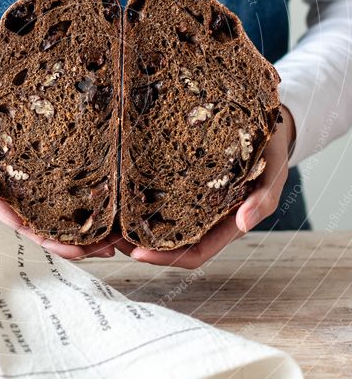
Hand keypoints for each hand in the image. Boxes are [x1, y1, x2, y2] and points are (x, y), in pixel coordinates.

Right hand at [0, 57, 115, 259]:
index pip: (25, 225)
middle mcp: (18, 189)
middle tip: (109, 249)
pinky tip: (115, 199)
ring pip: (64, 206)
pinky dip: (91, 191)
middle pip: (51, 223)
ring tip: (121, 234)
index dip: (50, 241)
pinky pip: (70, 177)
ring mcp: (33, 175)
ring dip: (91, 222)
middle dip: (80, 239)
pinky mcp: (47, 155)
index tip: (77, 250)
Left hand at [114, 106, 295, 268]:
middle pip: (169, 243)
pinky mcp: (180, 177)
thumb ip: (263, 199)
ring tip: (104, 218)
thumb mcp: (274, 171)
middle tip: (107, 238)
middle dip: (139, 245)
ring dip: (132, 225)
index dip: (166, 259)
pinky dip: (137, 197)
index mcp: (225, 223)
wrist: (267, 119)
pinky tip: (117, 190)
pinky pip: (156, 193)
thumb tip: (244, 224)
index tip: (137, 253)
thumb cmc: (271, 148)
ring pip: (158, 221)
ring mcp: (191, 198)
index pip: (194, 253)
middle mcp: (204, 216)